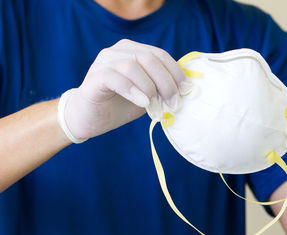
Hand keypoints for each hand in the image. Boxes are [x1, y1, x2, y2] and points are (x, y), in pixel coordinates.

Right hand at [58, 39, 191, 142]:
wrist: (89, 119)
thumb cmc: (119, 106)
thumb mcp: (148, 96)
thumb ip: (162, 89)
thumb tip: (187, 90)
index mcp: (133, 51)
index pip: (160, 55)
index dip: (176, 72)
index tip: (187, 91)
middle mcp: (118, 51)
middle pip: (149, 58)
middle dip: (166, 82)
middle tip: (173, 104)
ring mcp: (104, 62)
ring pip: (133, 66)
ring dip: (150, 89)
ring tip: (156, 108)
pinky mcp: (95, 77)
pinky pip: (115, 77)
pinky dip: (133, 90)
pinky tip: (142, 103)